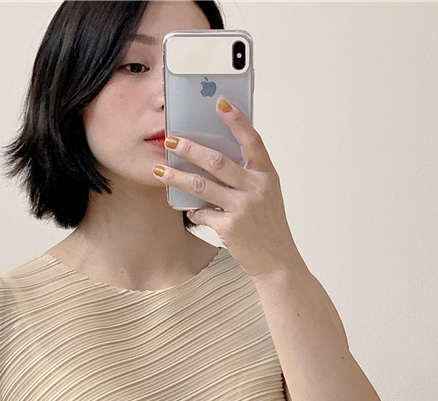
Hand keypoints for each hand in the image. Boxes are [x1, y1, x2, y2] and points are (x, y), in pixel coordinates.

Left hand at [154, 99, 302, 278]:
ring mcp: (243, 207)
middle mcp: (256, 188)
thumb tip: (214, 157)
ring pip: (202, 185)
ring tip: (160, 170)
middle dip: (190, 147)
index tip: (220, 102)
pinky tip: (190, 211)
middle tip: (171, 139)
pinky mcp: (230, 226)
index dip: (236, 120)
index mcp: (266, 175)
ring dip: (177, 176)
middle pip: (217, 160)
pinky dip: (193, 211)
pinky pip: (203, 213)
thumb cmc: (268, 225)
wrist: (277, 261)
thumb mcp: (265, 195)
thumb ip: (247, 175)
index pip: (252, 140)